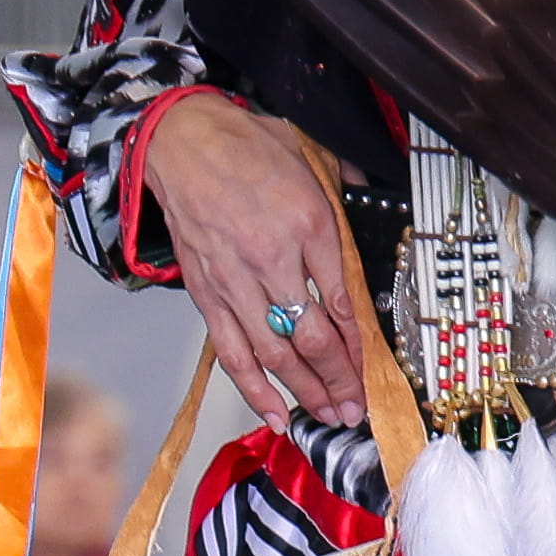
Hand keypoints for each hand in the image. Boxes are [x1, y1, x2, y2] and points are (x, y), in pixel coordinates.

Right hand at [141, 91, 368, 433]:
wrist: (181, 139)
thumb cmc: (247, 146)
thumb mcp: (312, 157)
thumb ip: (346, 195)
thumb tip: (374, 219)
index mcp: (308, 224)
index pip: (343, 300)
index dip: (361, 343)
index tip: (374, 369)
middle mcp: (272, 258)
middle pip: (312, 338)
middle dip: (339, 381)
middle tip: (357, 409)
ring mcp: (235, 280)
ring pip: (274, 354)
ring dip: (304, 392)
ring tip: (328, 416)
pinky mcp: (205, 293)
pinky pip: (231, 352)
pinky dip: (253, 388)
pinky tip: (274, 414)